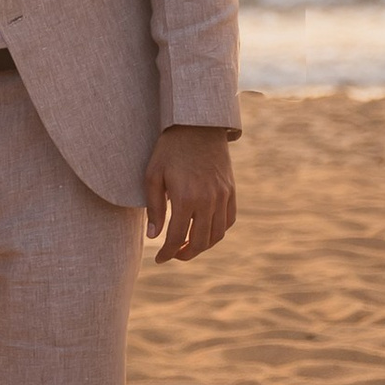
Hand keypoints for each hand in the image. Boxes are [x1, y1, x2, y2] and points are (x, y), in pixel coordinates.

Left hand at [144, 126, 235, 266]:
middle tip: (173, 255)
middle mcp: (208, 200)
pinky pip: (229, 220)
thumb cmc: (169, 149)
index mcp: (185, 197)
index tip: (159, 259)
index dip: (166, 253)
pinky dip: (218, 232)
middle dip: (185, 254)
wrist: (197, 125)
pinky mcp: (231, 190)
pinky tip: (205, 231)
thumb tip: (154, 237)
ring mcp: (222, 196)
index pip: (176, 237)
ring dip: (203, 246)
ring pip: (217, 235)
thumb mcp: (153, 175)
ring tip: (188, 246)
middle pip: (199, 242)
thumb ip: (154, 208)